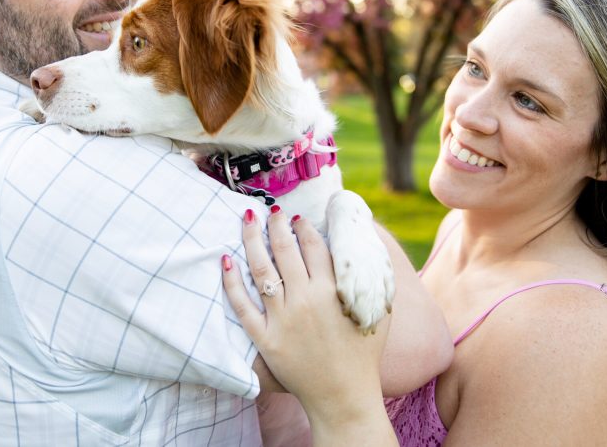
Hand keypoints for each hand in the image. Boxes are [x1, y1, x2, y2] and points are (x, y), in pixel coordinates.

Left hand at [222, 208, 397, 445]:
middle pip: (285, 250)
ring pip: (261, 269)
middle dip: (277, 225)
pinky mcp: (265, 338)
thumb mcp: (380, 311)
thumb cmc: (364, 354)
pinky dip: (231, 282)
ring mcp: (282, 319)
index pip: (313, 245)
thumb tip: (364, 247)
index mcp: (333, 290)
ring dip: (253, 240)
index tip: (297, 218)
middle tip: (272, 211)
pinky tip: (226, 261)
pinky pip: (242, 305)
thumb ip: (372, 279)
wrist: (344, 396)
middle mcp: (305, 299)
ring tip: (248, 220)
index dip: (303, 227)